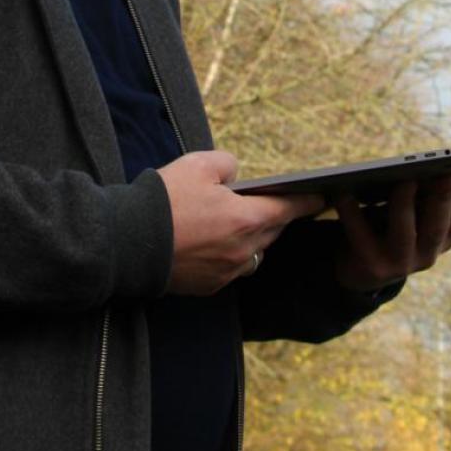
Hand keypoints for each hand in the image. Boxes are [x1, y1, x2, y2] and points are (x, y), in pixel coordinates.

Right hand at [157, 151, 322, 295]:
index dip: (306, 202)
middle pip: (271, 232)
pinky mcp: (208, 286)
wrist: (129, 242)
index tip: (321, 198)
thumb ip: (226, 164)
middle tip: (276, 203)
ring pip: (253, 253)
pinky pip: (231, 268)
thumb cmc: (165, 201)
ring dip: (253, 237)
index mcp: (246, 219)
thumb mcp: (197, 164)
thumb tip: (235, 175)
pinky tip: (215, 242)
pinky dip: (231, 255)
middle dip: (275, 217)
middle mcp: (243, 250)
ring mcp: (226, 271)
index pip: (288, 209)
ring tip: (242, 222)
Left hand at [333, 172, 450, 291]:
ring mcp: (398, 263)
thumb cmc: (395, 230)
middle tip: (449, 174)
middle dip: (445, 200)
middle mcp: (426, 255)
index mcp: (442, 240)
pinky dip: (352, 213)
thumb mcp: (427, 218)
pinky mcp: (370, 266)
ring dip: (405, 205)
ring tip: (405, 179)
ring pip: (406, 233)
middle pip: (439, 228)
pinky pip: (360, 236)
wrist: (358, 271)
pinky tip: (345, 191)